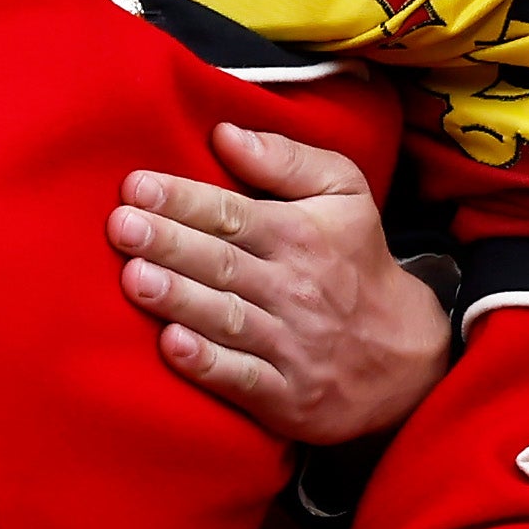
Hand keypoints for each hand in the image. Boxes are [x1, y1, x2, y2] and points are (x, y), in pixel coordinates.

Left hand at [114, 123, 445, 445]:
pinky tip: (172, 345)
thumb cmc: (355, 263)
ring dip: (179, 299)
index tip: (136, 186)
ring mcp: (291, 346)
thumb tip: (224, 132)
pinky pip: (243, 379)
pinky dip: (208, 364)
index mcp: (301, 236)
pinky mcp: (286, 396)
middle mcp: (295, 289)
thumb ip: (286, 159)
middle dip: (169, 243)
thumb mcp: (344, 196)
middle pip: (223, 263)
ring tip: (134, 278)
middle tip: (121, 227)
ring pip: (227, 318)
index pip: (234, 214)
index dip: (183, 200)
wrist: (407, 359)